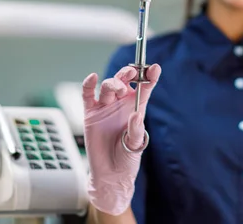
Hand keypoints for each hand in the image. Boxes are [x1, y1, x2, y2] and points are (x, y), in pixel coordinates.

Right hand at [82, 64, 161, 215]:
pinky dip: (88, 84)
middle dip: (128, 74)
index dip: (150, 76)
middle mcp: (121, 104)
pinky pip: (88, 95)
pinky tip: (93, 77)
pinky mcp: (90, 113)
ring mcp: (105, 107)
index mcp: (136, 108)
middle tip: (131, 74)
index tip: (154, 68)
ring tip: (118, 88)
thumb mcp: (135, 146)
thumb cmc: (126, 160)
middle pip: (125, 82)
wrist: (109, 175)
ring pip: (108, 86)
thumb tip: (136, 115)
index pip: (144, 87)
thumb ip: (135, 130)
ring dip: (114, 82)